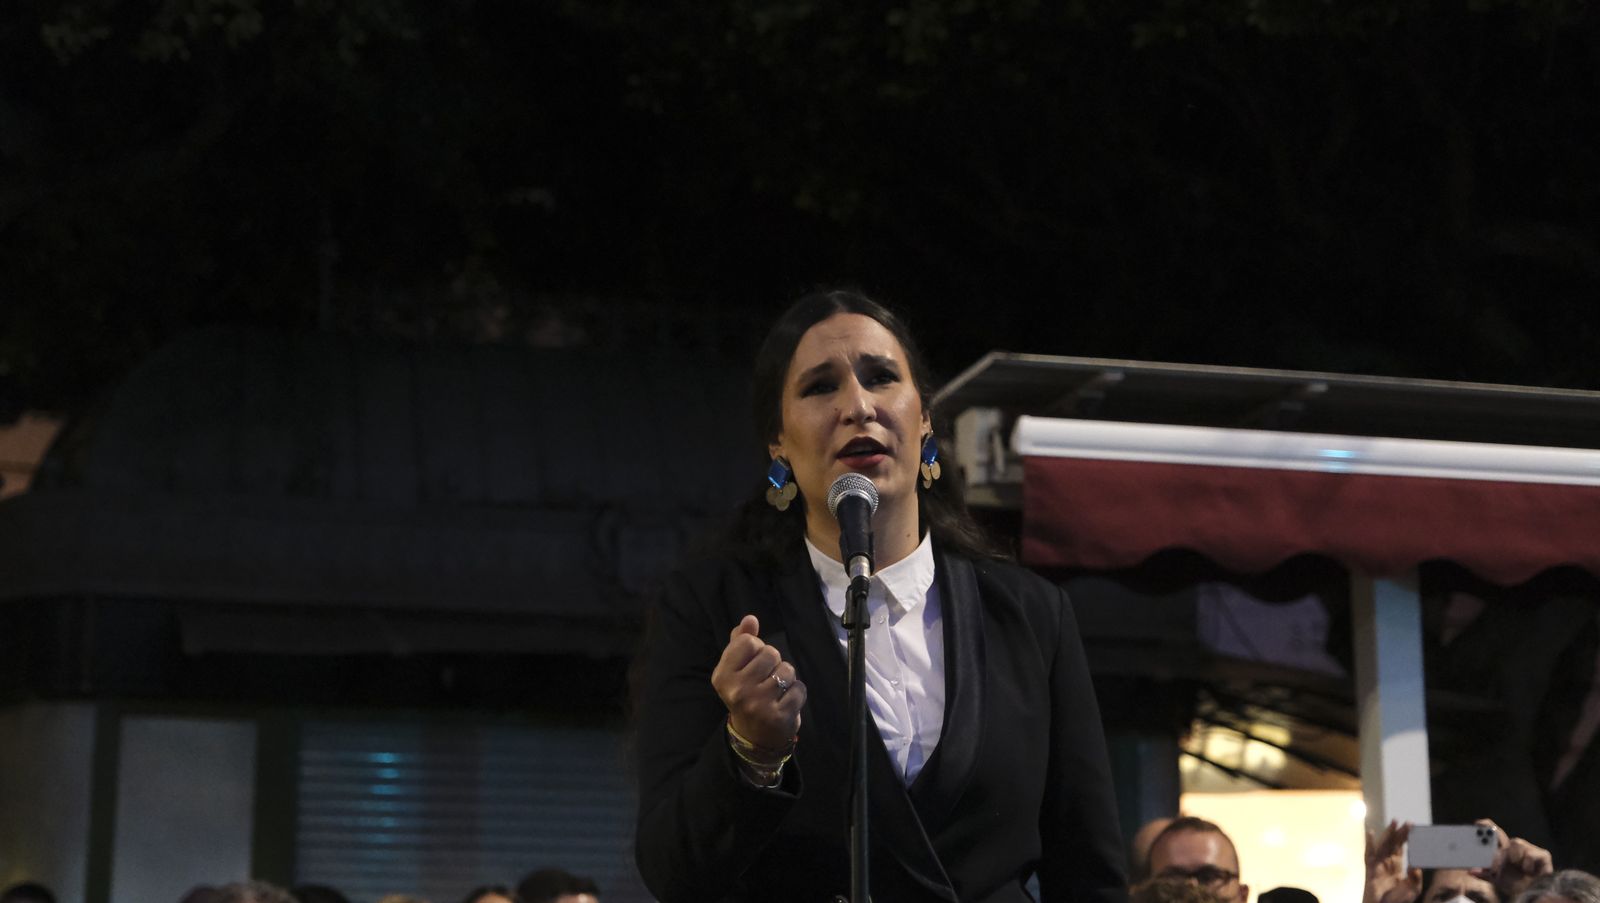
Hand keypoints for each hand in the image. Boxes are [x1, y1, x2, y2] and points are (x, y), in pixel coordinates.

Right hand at [711, 615, 805, 749]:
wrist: (754, 736)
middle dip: (773, 663)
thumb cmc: (746, 694)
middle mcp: (737, 690)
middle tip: (765, 680)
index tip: (752, 664)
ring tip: (776, 691)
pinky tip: (785, 702)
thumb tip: (750, 619)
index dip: (756, 648)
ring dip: (786, 678)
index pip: (748, 641)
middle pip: (770, 653)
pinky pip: (799, 688)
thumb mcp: (736, 669)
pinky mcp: (779, 717)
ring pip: (787, 670)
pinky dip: (797, 693)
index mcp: (722, 676)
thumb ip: (741, 641)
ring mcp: (759, 705)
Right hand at [1365, 820, 1421, 902]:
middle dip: (1400, 832)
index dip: (1407, 838)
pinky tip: (1371, 832)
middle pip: (1394, 843)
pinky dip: (1369, 842)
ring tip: (1394, 822)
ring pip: (1384, 844)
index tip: (1413, 828)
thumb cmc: (1397, 900)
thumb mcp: (1412, 890)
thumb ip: (1416, 878)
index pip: (1402, 847)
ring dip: (1388, 833)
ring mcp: (1378, 863)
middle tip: (1408, 822)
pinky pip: (1369, 852)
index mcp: (1397, 865)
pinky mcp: (1370, 867)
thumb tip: (1417, 866)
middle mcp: (1387, 861)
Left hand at [1470, 819, 1552, 899]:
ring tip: (1518, 867)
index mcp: (1502, 850)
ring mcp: (1528, 849)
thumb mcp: (1497, 880)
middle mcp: (1514, 847)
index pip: (1493, 833)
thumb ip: (1485, 875)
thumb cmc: (1516, 884)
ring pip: (1516, 843)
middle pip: (1502, 834)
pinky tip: (1530, 872)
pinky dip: (1528, 865)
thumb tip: (1471, 871)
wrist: (1536, 894)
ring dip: (1513, 858)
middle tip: (1488, 845)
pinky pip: (1531, 855)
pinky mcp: (1543, 855)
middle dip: (1493, 834)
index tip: (1477, 823)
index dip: (1486, 826)